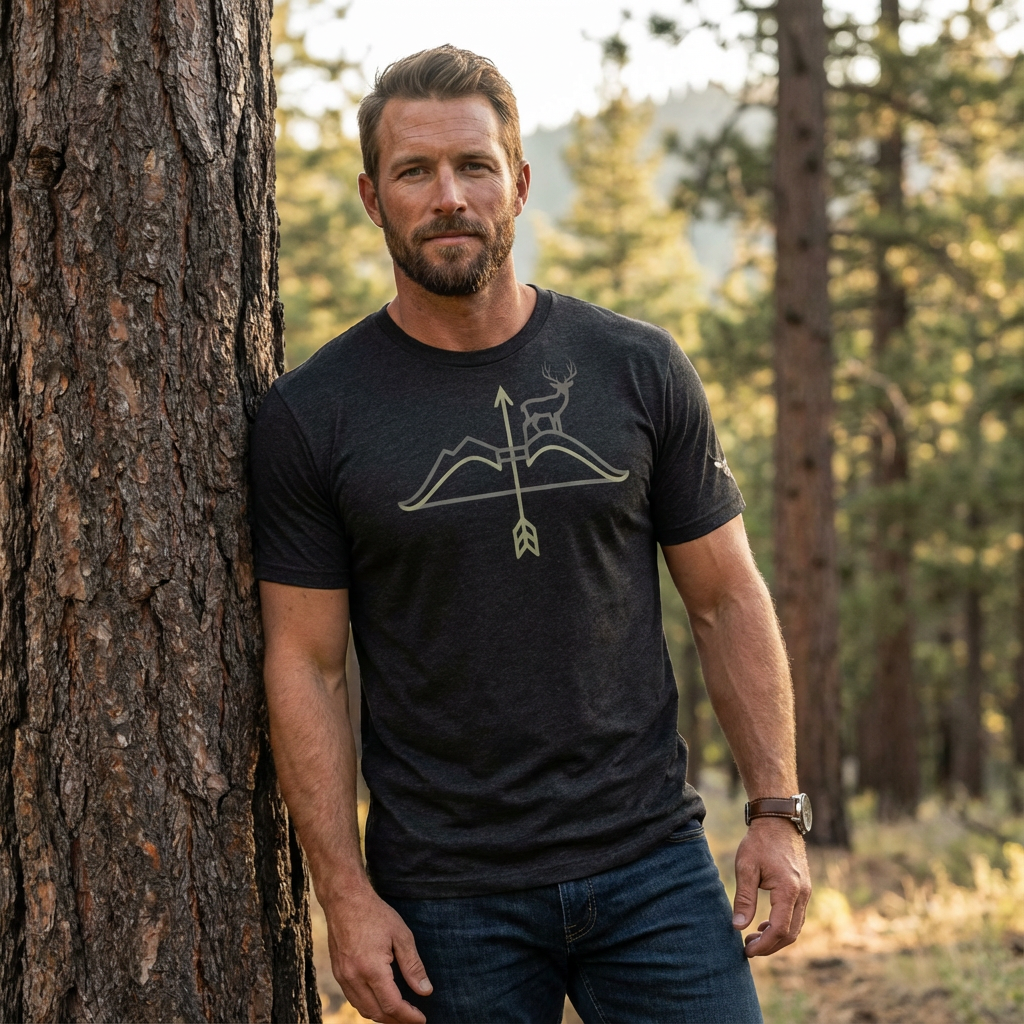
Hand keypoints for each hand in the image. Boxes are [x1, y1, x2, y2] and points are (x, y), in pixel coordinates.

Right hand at [322, 882, 432, 1022]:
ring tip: (400, 1014)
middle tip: (413, 1019)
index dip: (408, 1017)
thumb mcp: (401, 935)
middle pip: (377, 1013)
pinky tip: (380, 1000)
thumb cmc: (375, 914)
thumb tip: (425, 991)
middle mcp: (354, 977)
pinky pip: (353, 999)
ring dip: (382, 1015)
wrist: (344, 899)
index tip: (422, 1020)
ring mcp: (343, 977)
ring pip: (363, 1009)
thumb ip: (413, 966)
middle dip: (397, 1021)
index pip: (392, 1005)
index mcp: (371, 969)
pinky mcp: (338, 973)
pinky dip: (368, 1006)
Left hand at [732, 816, 810, 956]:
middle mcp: (802, 894)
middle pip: (790, 934)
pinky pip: (796, 916)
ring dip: (777, 937)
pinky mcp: (804, 888)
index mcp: (788, 891)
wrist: (778, 821)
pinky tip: (765, 924)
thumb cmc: (760, 842)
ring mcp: (806, 892)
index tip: (746, 950)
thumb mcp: (746, 867)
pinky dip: (783, 925)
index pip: (779, 929)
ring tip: (753, 938)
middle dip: (770, 946)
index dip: (763, 945)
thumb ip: (744, 898)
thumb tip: (737, 926)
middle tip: (748, 947)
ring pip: (796, 927)